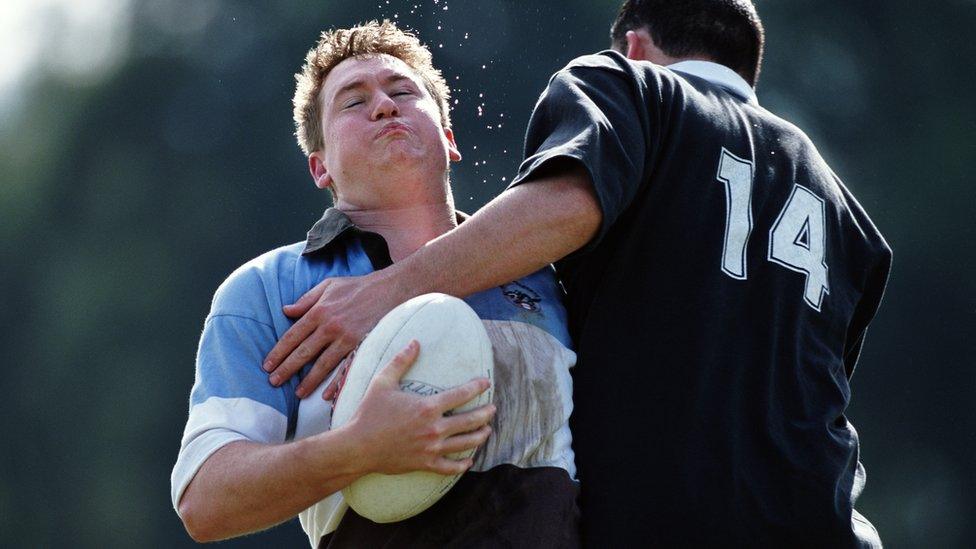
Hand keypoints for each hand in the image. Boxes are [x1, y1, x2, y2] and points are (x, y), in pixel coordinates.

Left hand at [263, 269, 409, 397]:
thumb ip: (306, 299)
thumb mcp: (328, 285)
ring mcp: (346, 338)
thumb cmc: (358, 286)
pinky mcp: (361, 345)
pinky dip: (336, 383)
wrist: (390, 289)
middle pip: (303, 352)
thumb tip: (286, 310)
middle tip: (274, 382)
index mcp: (319, 311)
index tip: (268, 365)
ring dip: (308, 380)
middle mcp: (329, 326)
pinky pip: (345, 367)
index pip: (293, 335)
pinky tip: (326, 395)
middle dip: (287, 369)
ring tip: (297, 393)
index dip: (279, 351)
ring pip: (322, 364)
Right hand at [346, 340, 494, 475]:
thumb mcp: (383, 382)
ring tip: (487, 430)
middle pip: (470, 421)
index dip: (477, 387)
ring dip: (480, 436)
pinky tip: (469, 460)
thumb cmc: (369, 413)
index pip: (461, 394)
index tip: (486, 383)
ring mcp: (431, 448)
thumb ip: (401, 361)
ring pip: (466, 444)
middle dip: (485, 413)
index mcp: (427, 407)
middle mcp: (434, 428)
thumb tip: (415, 342)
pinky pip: (450, 467)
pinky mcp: (425, 464)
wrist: (357, 447)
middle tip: (493, 408)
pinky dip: (462, 465)